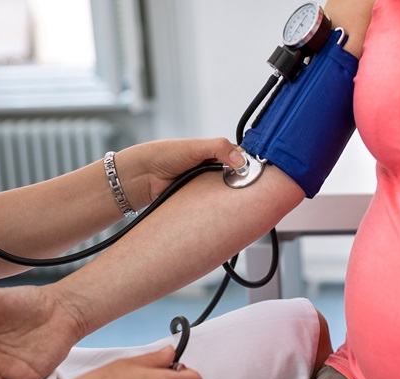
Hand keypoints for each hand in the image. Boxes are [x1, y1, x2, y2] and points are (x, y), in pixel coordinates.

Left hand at [117, 138, 244, 208]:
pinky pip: (214, 206)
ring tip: (239, 200)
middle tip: (249, 189)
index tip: (256, 173)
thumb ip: (219, 148)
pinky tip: (224, 209)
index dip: (249, 165)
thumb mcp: (195, 147)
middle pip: (237, 177)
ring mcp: (206, 186)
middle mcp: (212, 169)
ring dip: (230, 197)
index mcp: (214, 153)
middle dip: (243, 183)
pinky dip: (218, 208)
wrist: (142, 176)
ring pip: (226, 194)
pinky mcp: (199, 201)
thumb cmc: (164, 155)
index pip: (240, 158)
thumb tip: (241, 161)